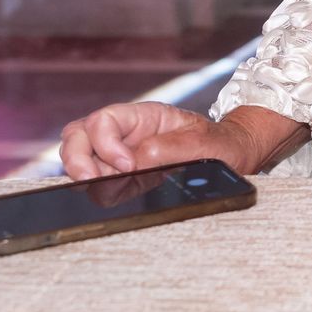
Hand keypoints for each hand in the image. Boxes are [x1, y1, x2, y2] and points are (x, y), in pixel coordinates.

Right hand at [60, 102, 254, 179]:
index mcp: (146, 116)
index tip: (126, 164)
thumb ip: (171, 148)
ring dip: (81, 173)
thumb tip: (136, 160)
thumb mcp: (206, 143)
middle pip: (79, 134)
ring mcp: (120, 154)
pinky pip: (94, 179)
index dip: (106, 142)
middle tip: (93, 180)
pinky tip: (108, 195)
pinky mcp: (121, 176)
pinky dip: (93, 187)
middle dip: (77, 157)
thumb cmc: (222, 144)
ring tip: (102, 188)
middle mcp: (126, 132)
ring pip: (79, 155)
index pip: (105, 119)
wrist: (234, 157)